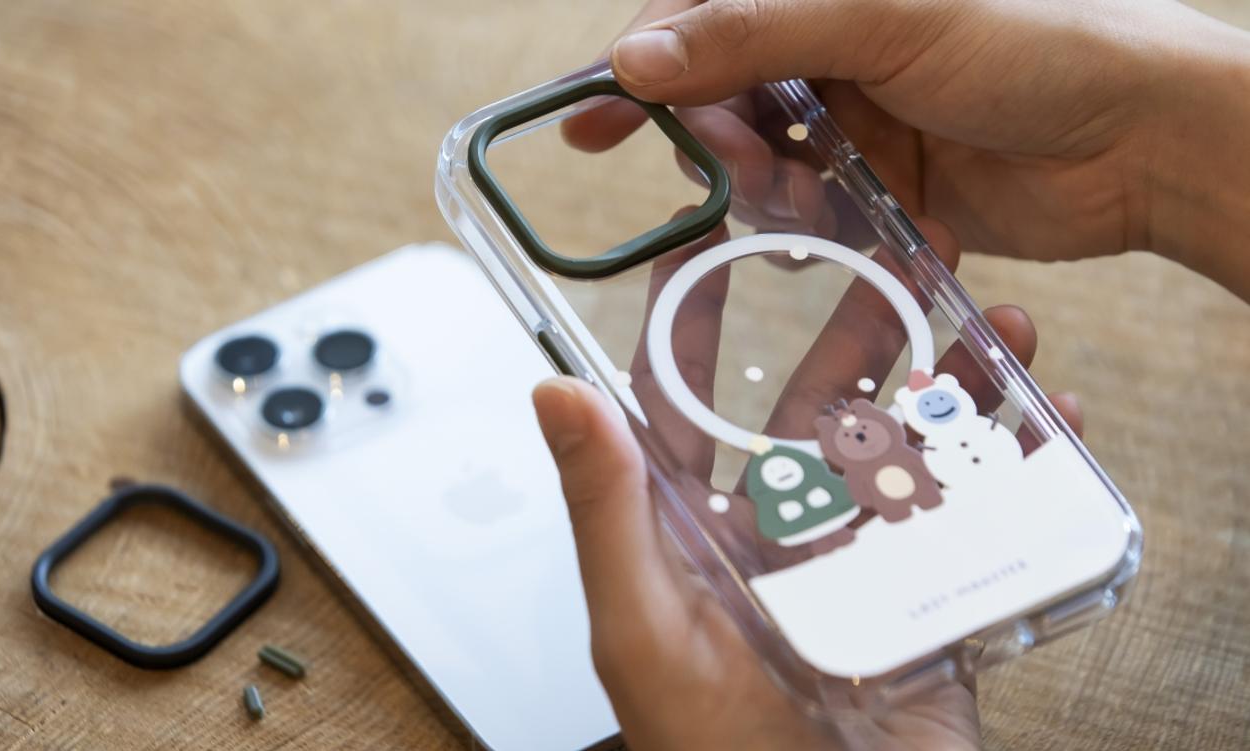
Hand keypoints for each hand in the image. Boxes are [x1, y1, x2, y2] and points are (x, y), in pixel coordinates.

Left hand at [532, 216, 1081, 749]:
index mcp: (693, 528)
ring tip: (993, 325)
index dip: (689, 324)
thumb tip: (551, 395)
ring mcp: (853, 563)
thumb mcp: (643, 623)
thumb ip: (605, 509)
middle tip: (894, 259)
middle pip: (815, 407)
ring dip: (948, 385)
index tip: (705, 245)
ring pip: (901, 448)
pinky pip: (974, 515)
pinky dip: (1015, 466)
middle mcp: (772, 533)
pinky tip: (1046, 418)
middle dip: (855, 330)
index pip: (682, 403)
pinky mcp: (924, 598)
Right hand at [566, 0, 1249, 298]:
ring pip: (760, 165)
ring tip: (790, 205)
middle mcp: (835, 51)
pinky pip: (810, 217)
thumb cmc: (1037, 41)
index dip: (640, 64)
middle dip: (709, 141)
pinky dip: (803, 231)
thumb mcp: (885, 17)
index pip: (702, 17)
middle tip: (718, 173)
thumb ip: (754, 30)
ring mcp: (858, 123)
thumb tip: (635, 56)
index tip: (590, 118)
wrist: (1145, 138)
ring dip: (758, 193)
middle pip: (722, 97)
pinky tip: (821, 239)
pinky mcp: (883, 190)